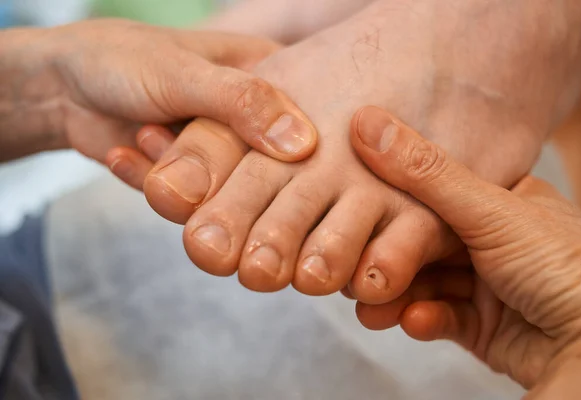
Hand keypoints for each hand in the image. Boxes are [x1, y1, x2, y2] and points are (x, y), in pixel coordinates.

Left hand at [0, 19, 315, 162]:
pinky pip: (194, 203)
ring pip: (231, 193)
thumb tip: (304, 145)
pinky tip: (126, 149)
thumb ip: (243, 102)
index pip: (304, 127)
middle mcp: (255, 123)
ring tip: (142, 132)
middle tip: (165, 136)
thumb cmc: (124, 60)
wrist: (62, 88)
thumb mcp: (185, 73)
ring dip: (178, 173)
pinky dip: (154, 181)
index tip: (240, 152)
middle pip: (268, 169)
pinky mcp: (198, 182)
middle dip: (218, 168)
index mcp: (272, 78)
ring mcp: (227, 155)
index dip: (283, 150)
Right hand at [349, 106, 580, 389]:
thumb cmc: (566, 267)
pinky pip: (440, 317)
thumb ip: (424, 173)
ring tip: (371, 307)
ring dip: (395, 295)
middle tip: (352, 271)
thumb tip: (367, 123)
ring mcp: (489, 285)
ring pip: (424, 285)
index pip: (431, 197)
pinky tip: (414, 320)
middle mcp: (493, 241)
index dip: (390, 206)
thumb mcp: (489, 210)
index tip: (353, 214)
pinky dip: (423, 318)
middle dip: (385, 260)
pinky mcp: (483, 327)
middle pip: (421, 245)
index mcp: (501, 201)